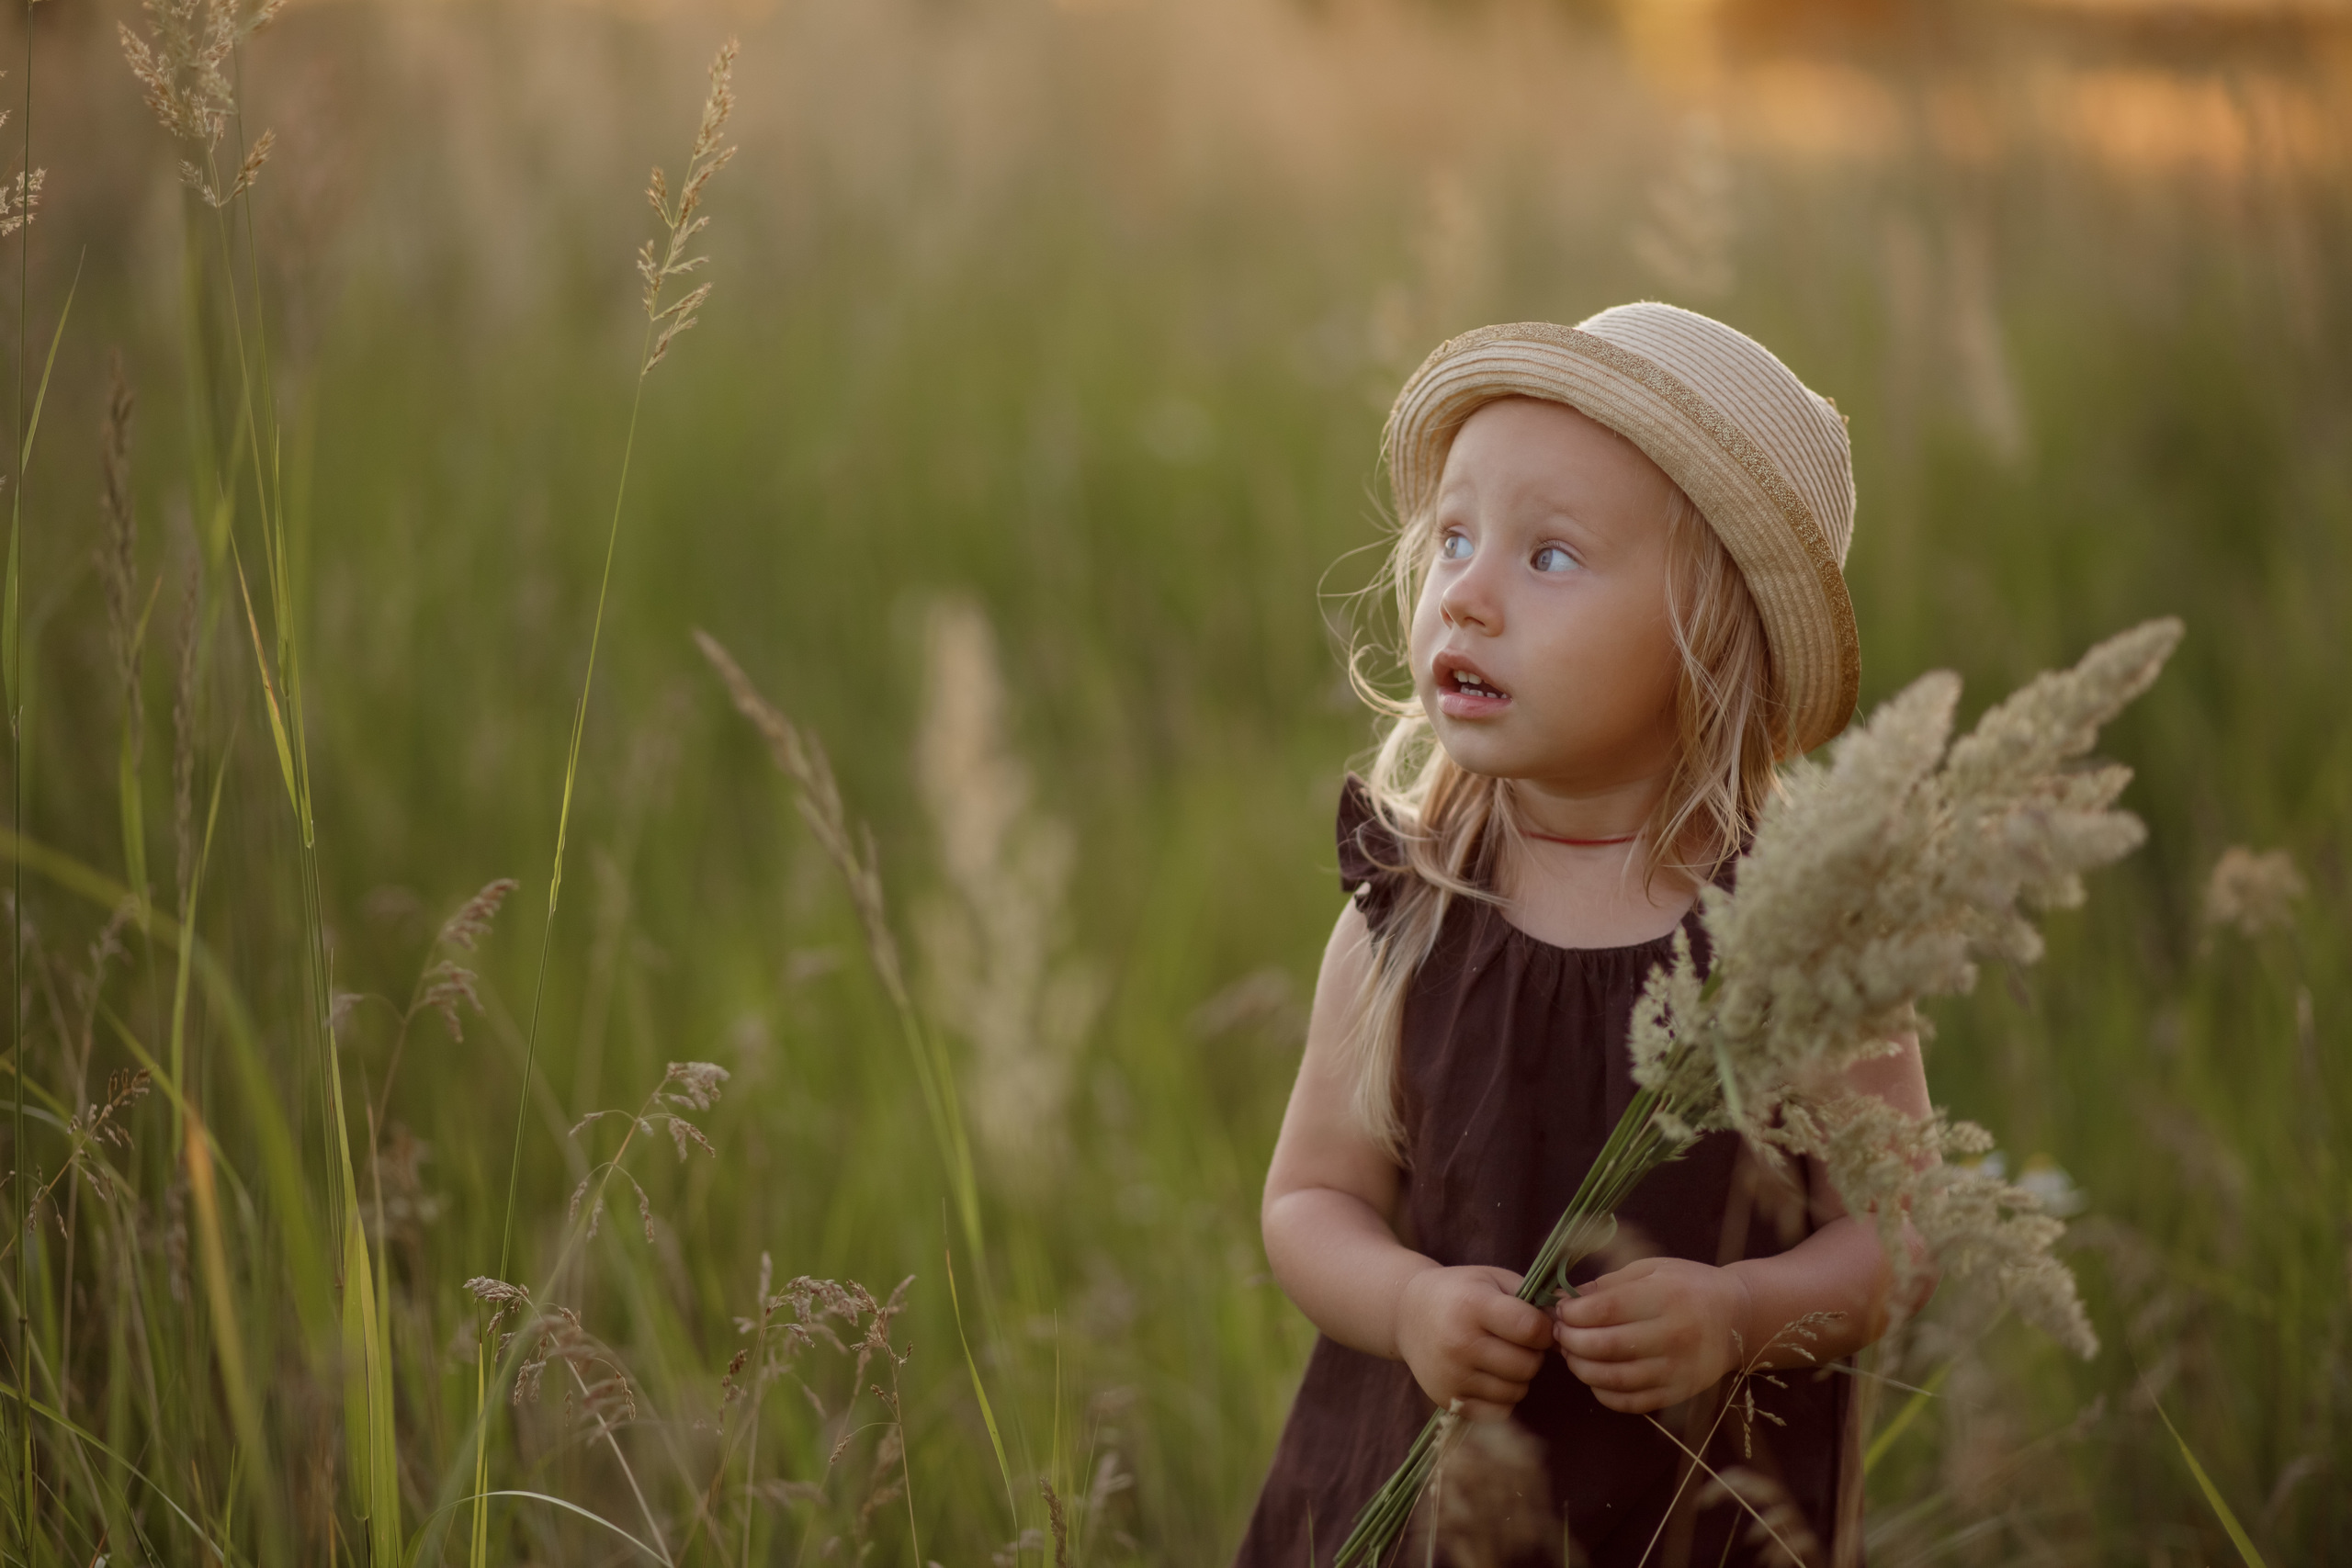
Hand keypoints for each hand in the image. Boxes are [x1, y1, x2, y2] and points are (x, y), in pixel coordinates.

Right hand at [1393, 1265, 1554, 1419]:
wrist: (1407, 1313)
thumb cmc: (1460, 1292)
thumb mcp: (1493, 1280)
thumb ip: (1533, 1300)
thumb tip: (1570, 1326)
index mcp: (1473, 1306)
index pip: (1531, 1329)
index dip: (1544, 1329)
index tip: (1536, 1325)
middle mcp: (1459, 1343)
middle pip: (1527, 1365)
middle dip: (1533, 1354)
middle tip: (1520, 1343)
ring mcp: (1451, 1375)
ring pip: (1516, 1391)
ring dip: (1519, 1377)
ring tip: (1503, 1357)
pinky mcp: (1446, 1399)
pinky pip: (1498, 1411)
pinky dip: (1502, 1397)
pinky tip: (1491, 1376)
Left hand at [1552, 1257, 1749, 1413]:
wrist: (1737, 1318)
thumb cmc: (1689, 1285)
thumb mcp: (1650, 1269)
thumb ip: (1607, 1284)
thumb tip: (1564, 1300)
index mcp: (1664, 1297)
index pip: (1605, 1310)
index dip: (1573, 1313)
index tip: (1561, 1311)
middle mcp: (1673, 1336)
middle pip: (1605, 1346)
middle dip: (1570, 1341)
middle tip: (1560, 1334)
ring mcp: (1676, 1370)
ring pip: (1614, 1379)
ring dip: (1581, 1369)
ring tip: (1572, 1355)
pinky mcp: (1678, 1394)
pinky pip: (1631, 1402)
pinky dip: (1604, 1393)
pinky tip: (1595, 1377)